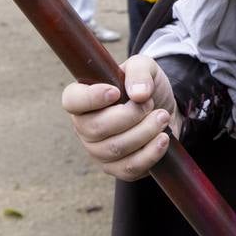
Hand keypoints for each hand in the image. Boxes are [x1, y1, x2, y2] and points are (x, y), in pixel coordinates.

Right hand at [61, 55, 177, 180]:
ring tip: (162, 117)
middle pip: (96, 128)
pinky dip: (150, 153)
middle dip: (131, 116)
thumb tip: (138, 94)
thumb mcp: (144, 67)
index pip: (72, 101)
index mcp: (83, 99)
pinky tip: (163, 138)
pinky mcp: (116, 168)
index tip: (116, 92)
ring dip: (145, 132)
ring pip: (116, 148)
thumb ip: (139, 71)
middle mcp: (84, 127)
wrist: (164, 110)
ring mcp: (98, 151)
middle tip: (151, 104)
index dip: (91, 98)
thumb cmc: (145, 87)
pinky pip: (129, 168)